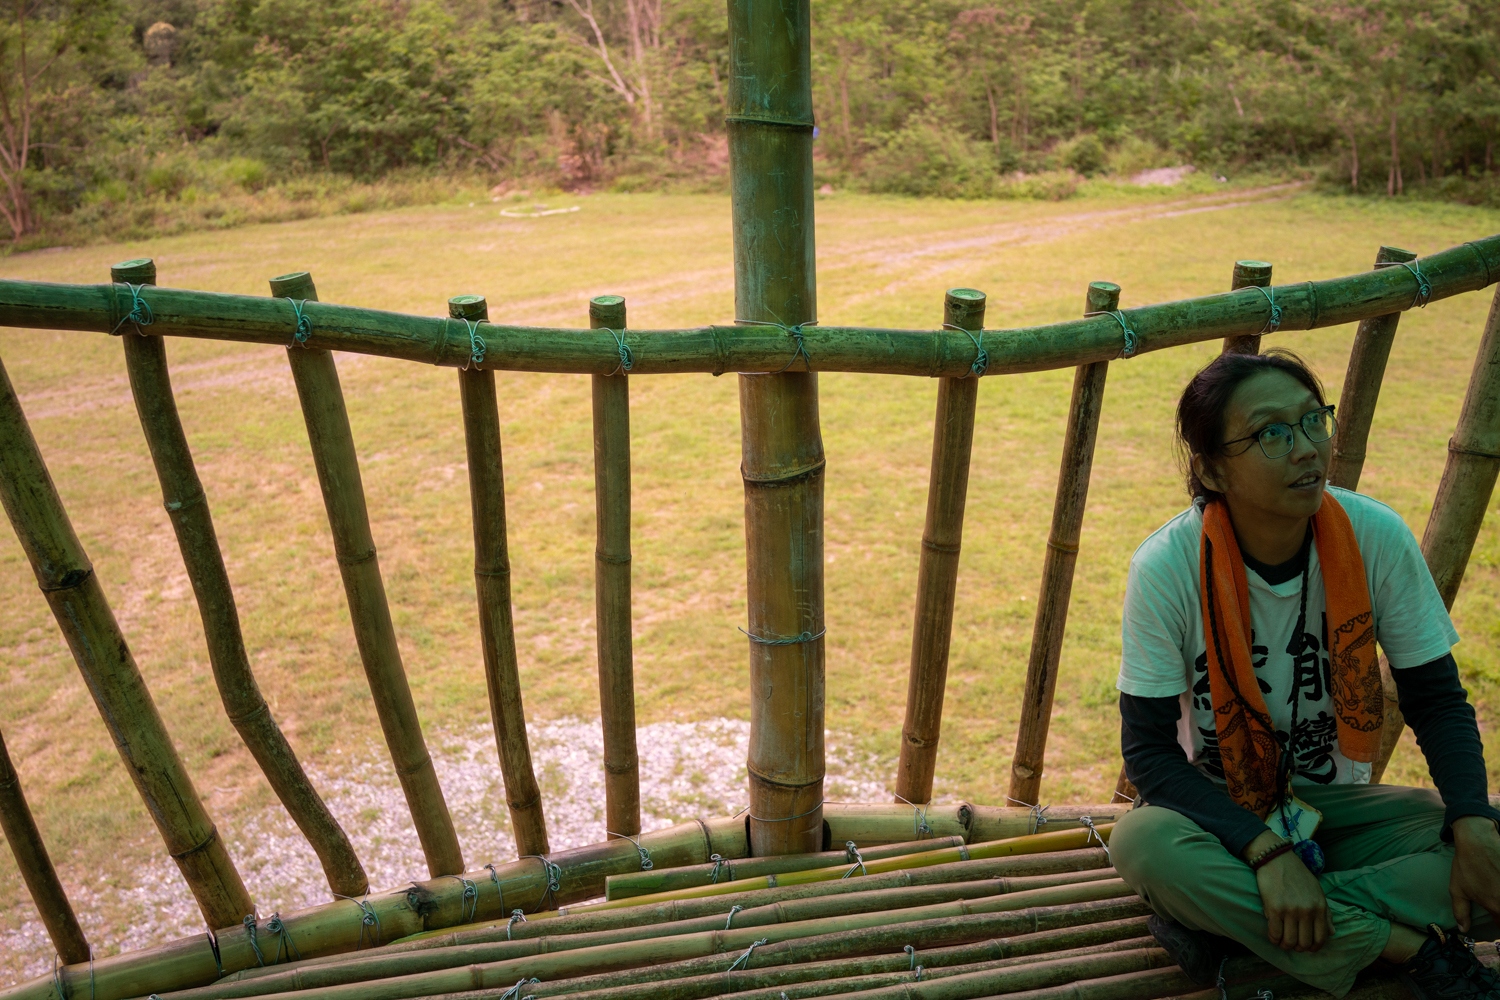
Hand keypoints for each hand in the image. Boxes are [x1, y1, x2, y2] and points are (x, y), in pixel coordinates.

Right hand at [1245, 830, 1333, 951]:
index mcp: (1320, 907)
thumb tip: (1331, 932)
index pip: (1321, 938)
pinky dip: (1274, 938)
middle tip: (1292, 943)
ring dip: (1285, 945)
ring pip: (1289, 941)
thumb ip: (1326, 913)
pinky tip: (1273, 935)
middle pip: (1304, 943)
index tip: (1306, 947)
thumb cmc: (1298, 875)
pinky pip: (1275, 933)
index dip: (1313, 947)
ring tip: (1281, 941)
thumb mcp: (1317, 892)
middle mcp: (1307, 911)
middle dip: (1298, 948)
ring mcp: (1290, 910)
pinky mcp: (1274, 908)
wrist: (1277, 859)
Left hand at [1450, 815, 1499, 933]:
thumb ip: (1461, 912)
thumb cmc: (1466, 866)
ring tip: (1495, 891)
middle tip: (1494, 907)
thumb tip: (1463, 929)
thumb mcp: (1458, 890)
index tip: (1495, 920)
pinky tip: (1499, 884)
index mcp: (1497, 907)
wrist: (1478, 841)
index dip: (1499, 927)